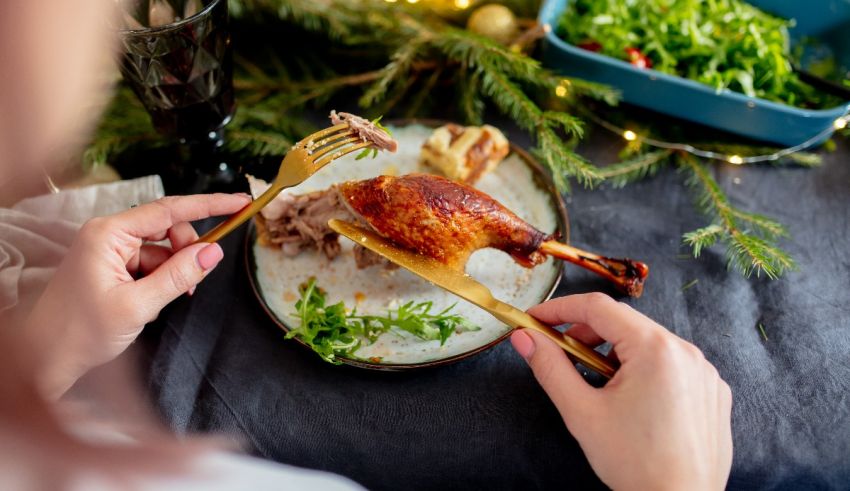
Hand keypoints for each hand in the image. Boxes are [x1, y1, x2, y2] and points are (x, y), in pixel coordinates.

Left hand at [24, 193, 249, 397]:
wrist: (45, 360)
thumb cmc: (79, 332)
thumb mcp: (138, 306)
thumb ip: (179, 275)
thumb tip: (215, 251)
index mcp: (108, 233)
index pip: (169, 209)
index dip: (209, 204)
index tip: (240, 202)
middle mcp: (109, 234)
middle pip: (169, 229)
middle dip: (187, 253)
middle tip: (192, 284)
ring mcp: (111, 251)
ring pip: (164, 250)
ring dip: (175, 273)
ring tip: (168, 301)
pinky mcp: (114, 267)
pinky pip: (153, 265)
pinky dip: (162, 282)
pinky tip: (152, 304)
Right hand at [511, 293, 731, 490]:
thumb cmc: (635, 464)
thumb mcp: (582, 413)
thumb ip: (550, 368)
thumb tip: (524, 338)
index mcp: (655, 349)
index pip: (599, 308)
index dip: (561, 309)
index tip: (535, 320)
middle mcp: (686, 351)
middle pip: (625, 323)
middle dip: (587, 333)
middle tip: (560, 354)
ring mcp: (704, 371)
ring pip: (649, 344)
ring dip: (616, 353)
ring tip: (597, 384)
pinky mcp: (713, 392)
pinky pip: (672, 366)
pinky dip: (645, 371)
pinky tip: (632, 401)